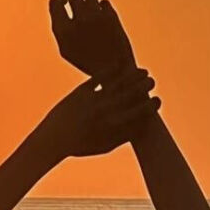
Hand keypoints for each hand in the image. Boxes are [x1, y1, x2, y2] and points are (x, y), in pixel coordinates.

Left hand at [40, 68, 159, 158]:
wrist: (52, 141)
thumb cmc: (81, 146)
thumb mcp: (104, 146)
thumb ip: (123, 137)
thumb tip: (142, 128)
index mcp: (112, 128)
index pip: (139, 115)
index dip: (152, 106)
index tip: (158, 101)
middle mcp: (104, 114)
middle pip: (132, 96)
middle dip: (145, 87)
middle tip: (152, 83)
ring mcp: (92, 102)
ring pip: (119, 84)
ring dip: (133, 76)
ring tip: (143, 72)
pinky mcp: (80, 93)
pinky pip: (99, 77)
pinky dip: (112, 69)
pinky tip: (121, 63)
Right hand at [50, 0, 135, 78]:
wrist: (113, 70)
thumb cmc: (87, 61)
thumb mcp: (67, 49)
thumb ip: (61, 27)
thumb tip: (59, 3)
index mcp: (63, 31)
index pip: (55, 2)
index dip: (59, 0)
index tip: (63, 2)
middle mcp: (78, 21)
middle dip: (77, 4)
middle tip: (81, 15)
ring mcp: (96, 17)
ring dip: (90, 3)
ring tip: (93, 16)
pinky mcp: (111, 15)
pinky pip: (104, 2)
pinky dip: (103, 9)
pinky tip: (104, 21)